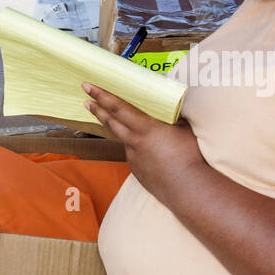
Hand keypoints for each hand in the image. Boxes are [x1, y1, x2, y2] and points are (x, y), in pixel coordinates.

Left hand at [82, 82, 205, 201]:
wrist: (185, 187)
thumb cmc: (188, 156)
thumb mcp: (183, 128)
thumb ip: (172, 117)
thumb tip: (171, 109)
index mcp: (144, 128)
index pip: (118, 108)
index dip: (102, 96)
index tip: (88, 87)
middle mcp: (133, 142)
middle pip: (110, 122)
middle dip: (97, 109)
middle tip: (86, 100)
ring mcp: (132, 157)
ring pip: (123, 138)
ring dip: (117, 128)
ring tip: (115, 120)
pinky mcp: (135, 169)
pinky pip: (133, 154)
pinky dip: (135, 148)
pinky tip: (147, 150)